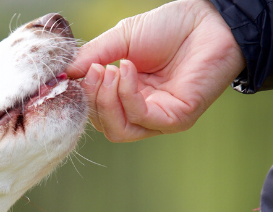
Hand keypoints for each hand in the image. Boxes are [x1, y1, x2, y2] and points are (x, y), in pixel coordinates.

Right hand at [66, 0, 245, 141]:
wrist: (208, 20)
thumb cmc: (170, 28)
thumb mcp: (121, 39)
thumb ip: (92, 57)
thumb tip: (64, 74)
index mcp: (128, 95)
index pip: (96, 111)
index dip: (82, 95)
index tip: (74, 72)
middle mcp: (143, 111)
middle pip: (104, 125)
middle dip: (92, 98)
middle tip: (92, 70)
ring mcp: (159, 118)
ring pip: (118, 130)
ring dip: (106, 100)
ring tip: (109, 70)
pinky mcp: (176, 119)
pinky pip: (141, 118)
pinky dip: (127, 95)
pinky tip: (127, 69)